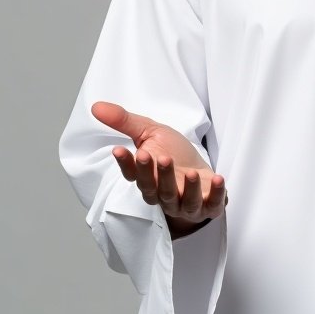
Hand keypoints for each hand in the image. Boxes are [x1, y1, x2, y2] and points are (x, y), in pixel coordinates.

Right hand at [91, 101, 227, 237]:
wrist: (202, 174)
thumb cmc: (175, 154)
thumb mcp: (151, 133)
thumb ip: (126, 122)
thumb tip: (96, 106)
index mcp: (147, 179)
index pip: (132, 175)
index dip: (126, 164)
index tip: (119, 149)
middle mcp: (163, 196)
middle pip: (155, 189)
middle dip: (154, 174)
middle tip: (154, 156)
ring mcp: (186, 204)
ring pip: (181, 200)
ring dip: (186, 187)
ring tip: (190, 173)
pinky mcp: (208, 207)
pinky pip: (211, 205)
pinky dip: (216, 194)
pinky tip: (218, 179)